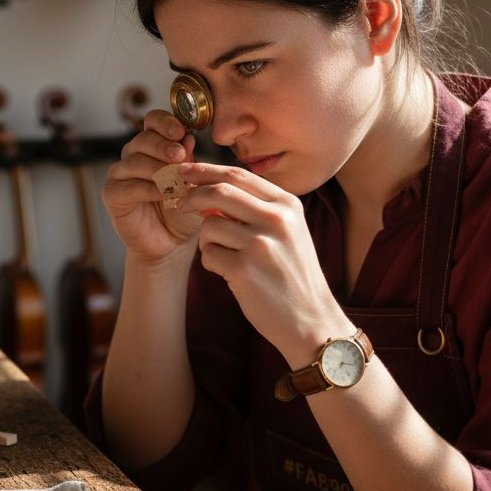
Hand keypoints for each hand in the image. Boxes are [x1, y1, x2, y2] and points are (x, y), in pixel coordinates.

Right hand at [101, 110, 200, 263]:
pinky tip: (165, 195)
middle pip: (142, 139)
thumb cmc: (183, 210)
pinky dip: (148, 189)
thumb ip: (189, 160)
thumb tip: (188, 136)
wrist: (172, 243)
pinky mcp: (112, 195)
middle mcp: (133, 156)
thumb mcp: (193, 183)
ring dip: (158, 170)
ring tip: (177, 182)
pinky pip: (128, 186)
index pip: (152, 121)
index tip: (181, 131)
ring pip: (134, 162)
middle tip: (180, 155)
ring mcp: (120, 174)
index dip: (164, 122)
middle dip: (163, 146)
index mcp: (153, 146)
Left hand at [175, 162, 345, 363]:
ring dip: (207, 240)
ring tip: (226, 257)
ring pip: (209, 224)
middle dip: (192, 195)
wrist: (311, 320)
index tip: (184, 170)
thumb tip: (208, 189)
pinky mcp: (244, 269)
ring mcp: (260, 243)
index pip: (238, 175)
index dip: (205, 170)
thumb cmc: (292, 275)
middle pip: (219, 191)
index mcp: (287, 205)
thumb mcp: (287, 232)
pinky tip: (231, 275)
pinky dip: (212, 263)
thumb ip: (255, 209)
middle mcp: (276, 219)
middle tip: (179, 204)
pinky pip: (208, 254)